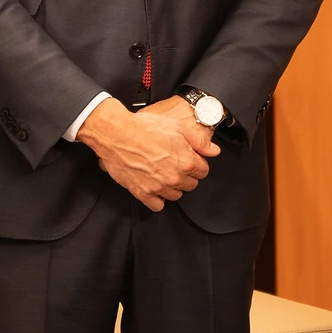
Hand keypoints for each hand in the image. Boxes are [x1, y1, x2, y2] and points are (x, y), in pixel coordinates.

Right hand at [78, 97, 216, 210]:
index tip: (188, 159)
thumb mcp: (177, 126)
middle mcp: (175, 177)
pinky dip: (157, 199)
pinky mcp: (143, 193)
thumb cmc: (145, 127)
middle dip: (186, 176)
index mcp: (186, 161)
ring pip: (176, 196)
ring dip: (173, 187)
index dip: (196, 163)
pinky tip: (154, 187)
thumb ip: (199, 141)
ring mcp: (159, 187)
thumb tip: (214, 151)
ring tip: (163, 174)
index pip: (203, 171)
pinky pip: (157, 206)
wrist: (117, 134)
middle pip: (191, 185)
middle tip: (174, 164)